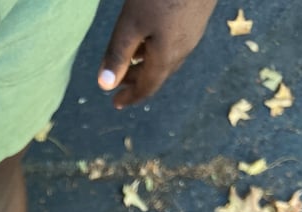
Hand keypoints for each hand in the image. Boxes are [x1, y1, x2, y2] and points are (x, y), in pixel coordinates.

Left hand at [98, 0, 216, 108]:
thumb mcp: (131, 24)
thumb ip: (118, 54)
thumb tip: (104, 86)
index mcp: (165, 58)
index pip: (147, 87)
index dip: (130, 97)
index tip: (116, 103)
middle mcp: (182, 51)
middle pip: (156, 75)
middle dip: (135, 81)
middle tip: (117, 83)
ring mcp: (193, 34)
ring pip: (166, 59)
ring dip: (146, 65)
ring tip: (130, 62)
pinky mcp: (197, 17)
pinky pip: (174, 44)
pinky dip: (157, 50)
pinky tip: (150, 38)